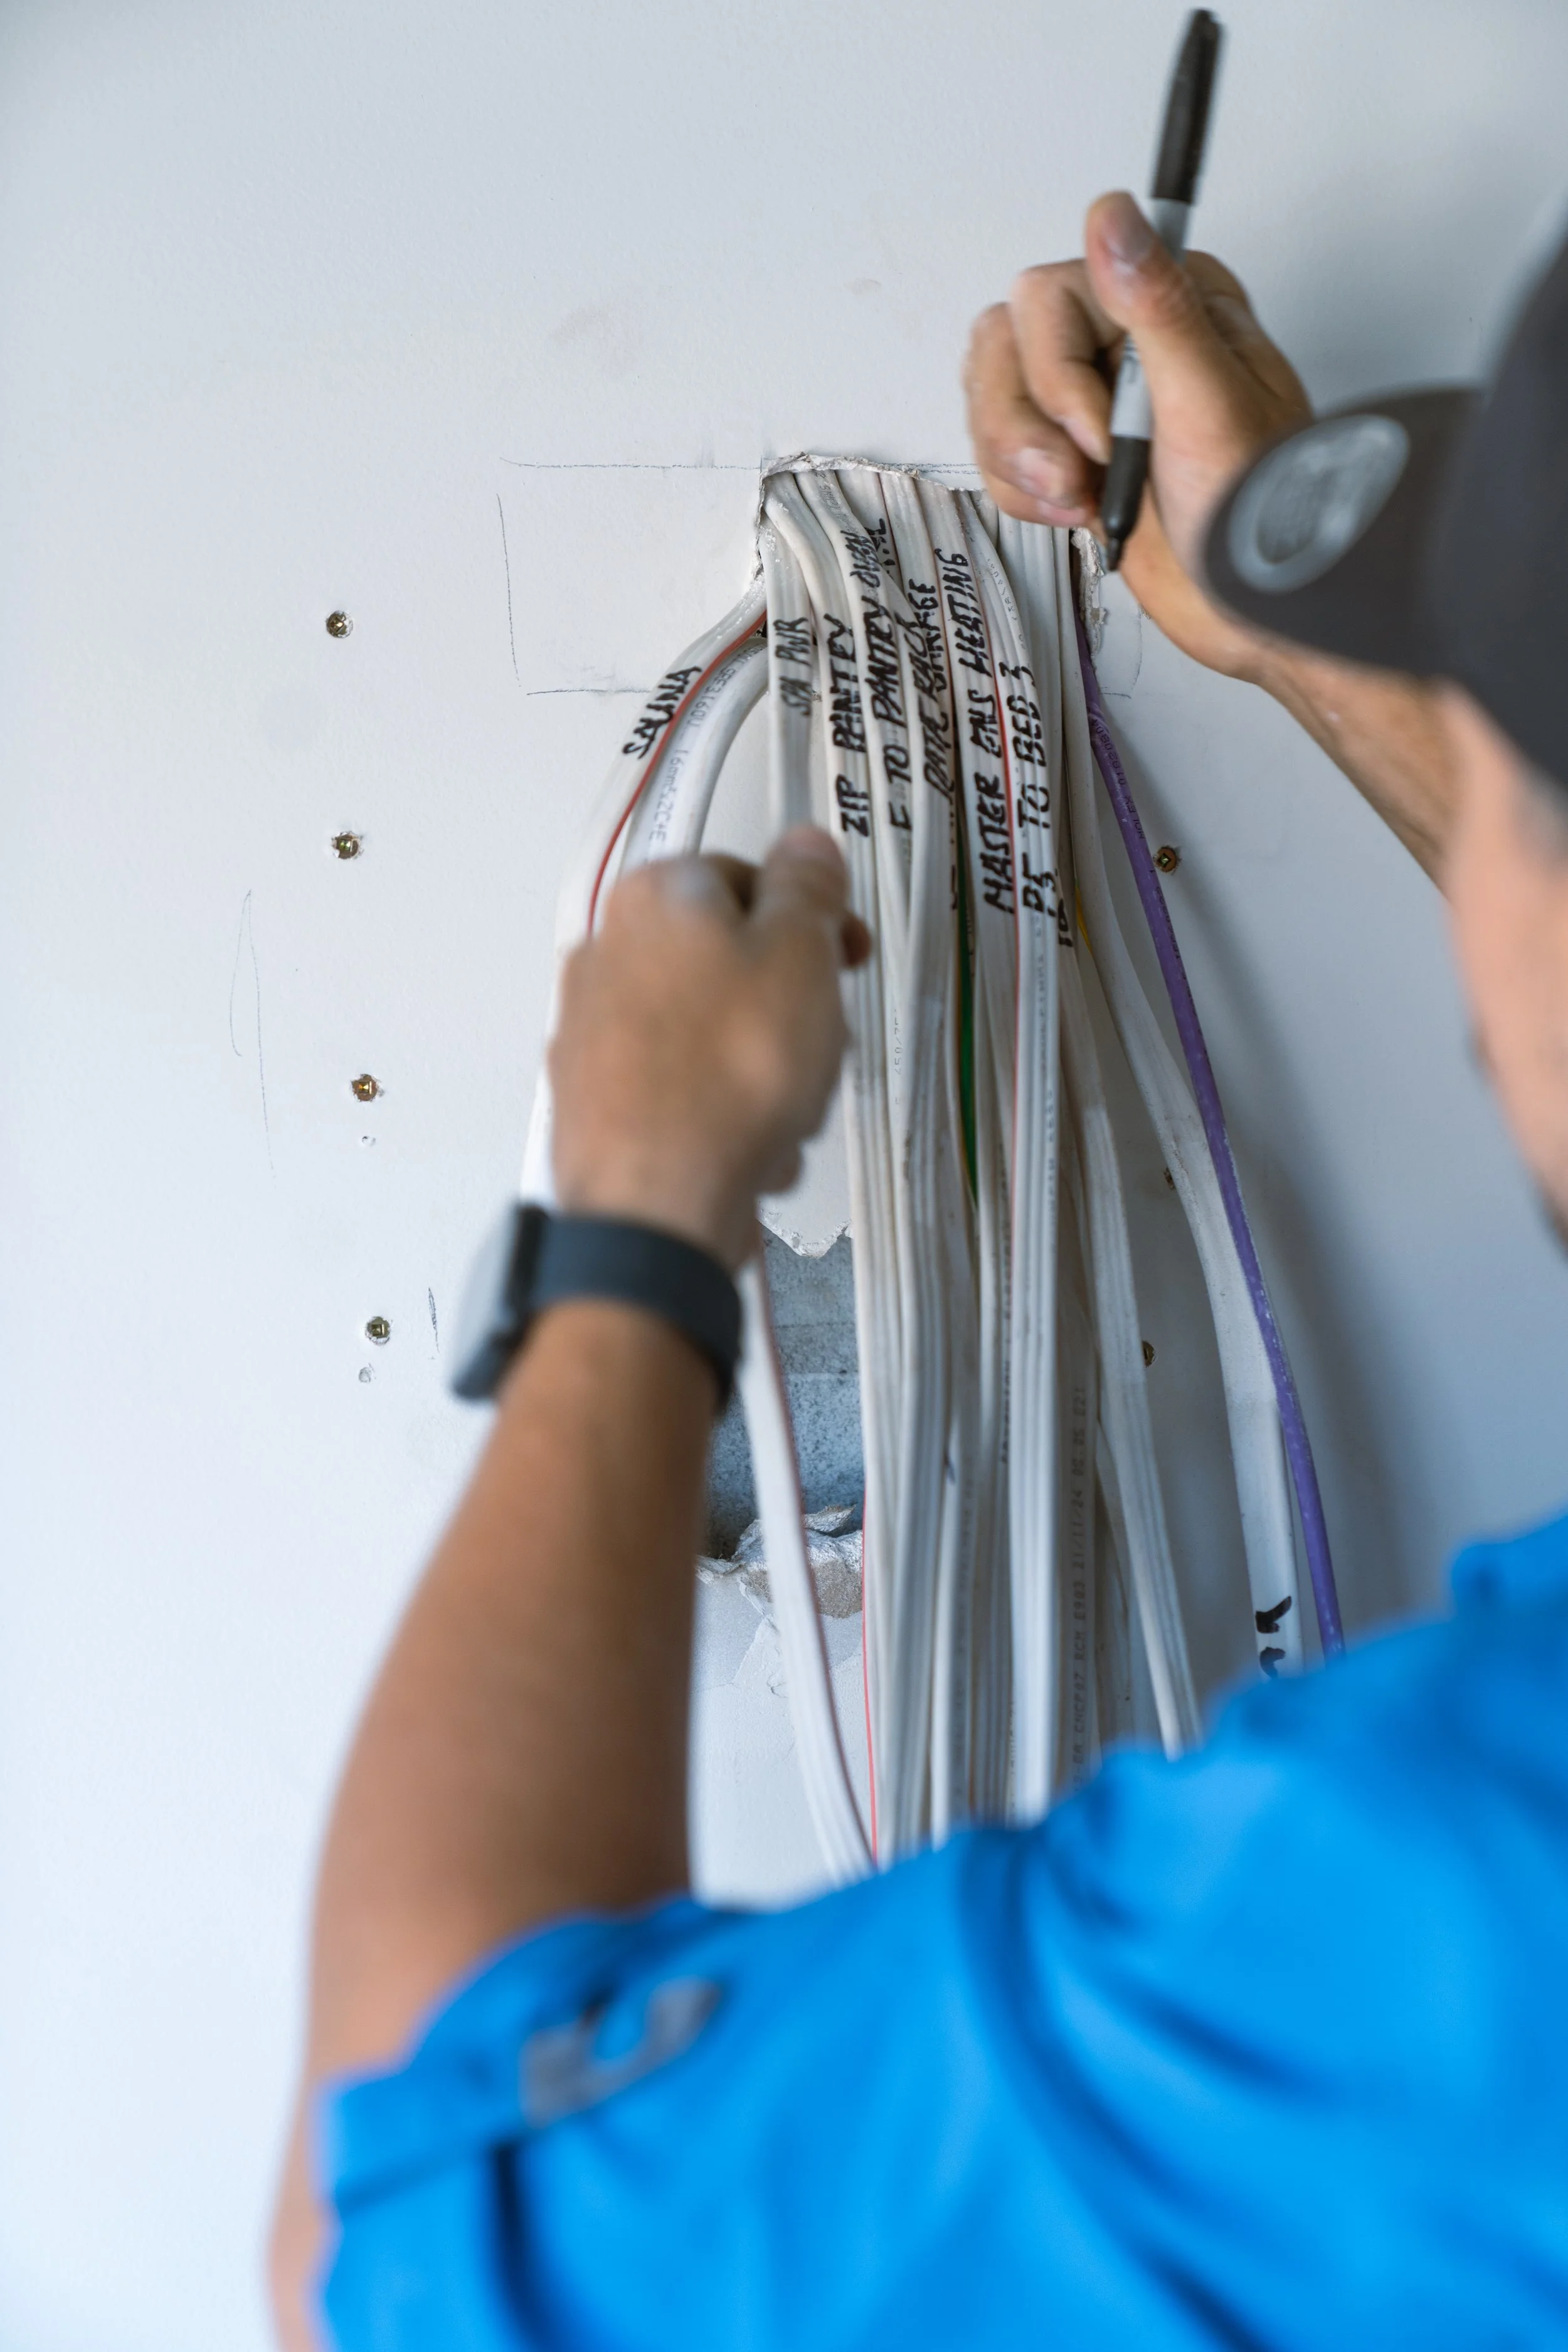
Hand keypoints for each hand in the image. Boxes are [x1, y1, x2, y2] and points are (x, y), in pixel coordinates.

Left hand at [551, 830, 871, 1270]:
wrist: (657, 1206)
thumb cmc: (723, 1082)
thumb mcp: (801, 958)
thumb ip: (808, 891)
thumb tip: (807, 850)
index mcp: (654, 897)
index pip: (749, 878)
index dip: (811, 918)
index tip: (843, 951)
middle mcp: (606, 955)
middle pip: (728, 962)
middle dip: (784, 1005)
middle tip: (816, 1038)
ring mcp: (593, 1034)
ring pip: (710, 1034)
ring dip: (761, 1069)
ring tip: (784, 1106)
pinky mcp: (597, 1103)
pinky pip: (684, 1092)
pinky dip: (723, 1115)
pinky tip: (751, 1145)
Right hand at [964, 190, 1311, 680]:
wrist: (1249, 607)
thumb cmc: (1255, 513)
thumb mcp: (1210, 403)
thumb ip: (1157, 305)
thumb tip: (1114, 217)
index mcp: (1167, 301)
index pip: (1047, 298)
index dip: (1058, 375)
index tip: (1104, 435)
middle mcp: (1122, 337)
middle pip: (1003, 346)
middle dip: (1031, 428)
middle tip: (1087, 475)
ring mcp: (1091, 397)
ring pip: (990, 398)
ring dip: (1023, 464)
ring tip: (1084, 499)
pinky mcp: (1069, 452)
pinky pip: (996, 453)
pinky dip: (1024, 494)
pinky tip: (1080, 511)